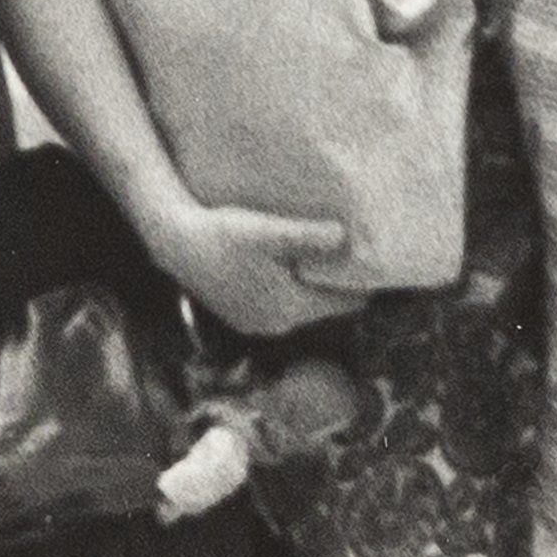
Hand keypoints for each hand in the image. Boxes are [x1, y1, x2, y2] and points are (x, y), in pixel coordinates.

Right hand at [143, 197, 358, 345]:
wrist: (175, 241)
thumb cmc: (225, 234)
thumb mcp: (271, 232)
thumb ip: (310, 238)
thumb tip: (346, 238)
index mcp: (288, 309)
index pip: (343, 303)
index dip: (362, 284)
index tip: (381, 262)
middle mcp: (274, 324)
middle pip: (324, 306)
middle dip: (341, 283)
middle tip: (364, 254)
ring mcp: (254, 321)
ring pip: (302, 304)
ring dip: (316, 284)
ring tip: (336, 255)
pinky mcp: (240, 312)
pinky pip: (281, 302)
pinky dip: (295, 286)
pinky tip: (299, 262)